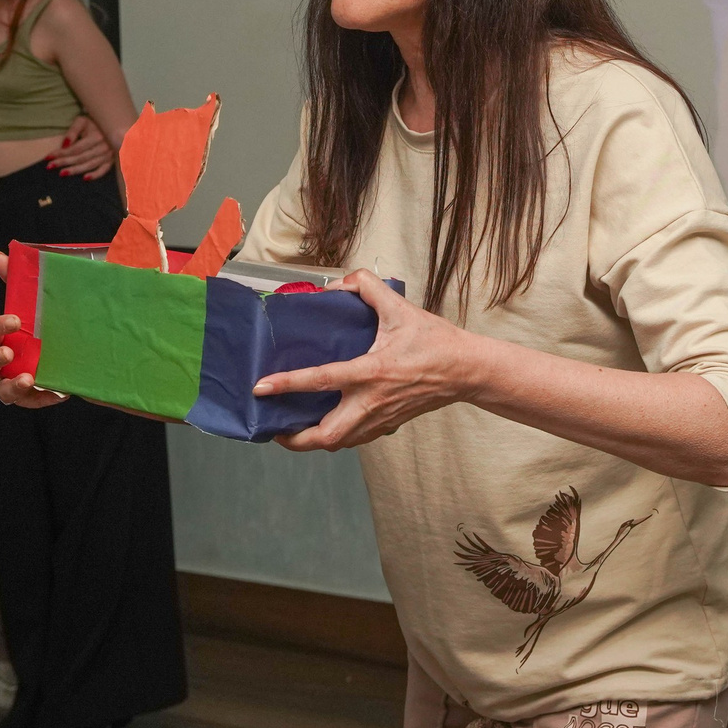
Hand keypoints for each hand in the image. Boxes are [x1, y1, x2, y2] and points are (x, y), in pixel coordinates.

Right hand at [0, 250, 69, 409]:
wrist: (80, 345)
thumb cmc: (50, 320)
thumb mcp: (39, 298)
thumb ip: (19, 280)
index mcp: (3, 334)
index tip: (16, 320)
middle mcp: (3, 358)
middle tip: (8, 353)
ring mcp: (14, 379)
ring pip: (1, 390)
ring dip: (11, 385)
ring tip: (28, 378)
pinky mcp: (32, 396)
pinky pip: (30, 402)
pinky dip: (41, 398)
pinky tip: (58, 392)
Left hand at [47, 115, 112, 178]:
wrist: (112, 124)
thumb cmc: (94, 122)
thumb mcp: (82, 121)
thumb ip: (73, 131)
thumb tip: (64, 145)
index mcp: (96, 136)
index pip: (75, 148)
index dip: (61, 153)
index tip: (48, 157)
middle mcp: (103, 147)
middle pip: (80, 158)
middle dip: (64, 162)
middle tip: (50, 167)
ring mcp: (108, 155)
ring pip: (90, 165)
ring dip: (75, 170)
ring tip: (61, 173)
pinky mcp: (112, 160)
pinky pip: (104, 170)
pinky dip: (95, 175)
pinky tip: (84, 178)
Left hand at [261, 270, 474, 450]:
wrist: (466, 370)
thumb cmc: (436, 342)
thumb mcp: (400, 307)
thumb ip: (367, 288)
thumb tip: (339, 283)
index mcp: (371, 372)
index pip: (320, 381)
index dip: (287, 384)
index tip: (261, 387)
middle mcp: (371, 402)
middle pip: (324, 437)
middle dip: (293, 439)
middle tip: (273, 427)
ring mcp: (380, 418)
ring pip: (338, 444)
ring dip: (312, 441)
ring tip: (292, 429)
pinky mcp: (388, 425)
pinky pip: (354, 440)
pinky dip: (334, 437)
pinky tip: (326, 424)